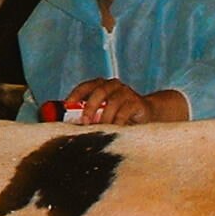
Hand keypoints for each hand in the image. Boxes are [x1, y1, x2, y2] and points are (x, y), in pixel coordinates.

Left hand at [66, 79, 188, 124]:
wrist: (147, 113)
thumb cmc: (118, 114)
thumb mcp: (101, 113)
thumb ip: (88, 115)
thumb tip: (68, 127)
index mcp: (101, 85)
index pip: (85, 86)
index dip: (75, 94)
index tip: (67, 105)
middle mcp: (113, 86)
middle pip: (99, 91)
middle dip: (90, 107)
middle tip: (85, 121)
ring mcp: (126, 93)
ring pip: (113, 102)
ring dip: (104, 117)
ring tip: (100, 129)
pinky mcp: (137, 102)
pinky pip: (125, 112)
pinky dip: (118, 122)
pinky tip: (114, 130)